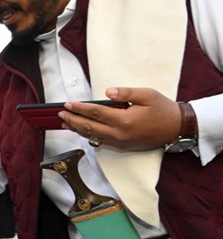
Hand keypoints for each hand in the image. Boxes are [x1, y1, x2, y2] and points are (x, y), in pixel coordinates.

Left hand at [58, 87, 181, 150]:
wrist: (177, 128)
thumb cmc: (163, 109)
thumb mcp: (147, 94)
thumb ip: (125, 93)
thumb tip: (107, 92)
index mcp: (125, 121)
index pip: (96, 113)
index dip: (79, 109)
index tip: (67, 104)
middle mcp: (120, 134)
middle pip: (90, 127)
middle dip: (73, 120)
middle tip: (60, 114)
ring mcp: (121, 142)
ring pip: (93, 136)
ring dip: (78, 129)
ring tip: (65, 123)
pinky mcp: (123, 146)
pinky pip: (101, 141)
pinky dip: (89, 135)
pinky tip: (81, 130)